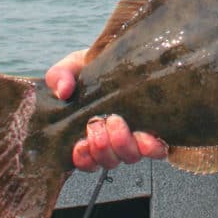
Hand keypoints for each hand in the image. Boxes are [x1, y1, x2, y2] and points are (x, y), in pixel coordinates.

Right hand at [45, 49, 167, 171]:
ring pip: (129, 157)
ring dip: (122, 144)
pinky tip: (146, 135)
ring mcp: (135, 137)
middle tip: (100, 123)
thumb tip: (63, 91)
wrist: (126, 56)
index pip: (85, 161)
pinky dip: (151, 147)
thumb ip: (60, 76)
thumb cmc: (96, 67)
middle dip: (102, 146)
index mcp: (89, 133)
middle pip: (108, 161)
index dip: (84, 158)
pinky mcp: (157, 131)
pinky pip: (157, 150)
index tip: (81, 142)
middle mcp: (113, 140)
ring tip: (116, 120)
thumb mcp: (72, 67)